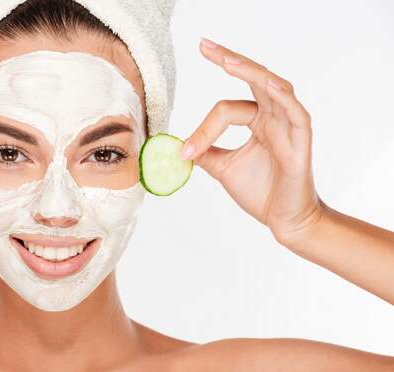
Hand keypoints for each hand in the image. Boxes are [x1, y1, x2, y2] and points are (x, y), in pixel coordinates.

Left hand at [181, 38, 323, 243]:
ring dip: (250, 71)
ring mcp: (289, 126)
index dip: (203, 128)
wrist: (283, 220)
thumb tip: (177, 143)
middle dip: (229, 60)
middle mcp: (273, 117)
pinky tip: (267, 84)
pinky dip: (283, 96)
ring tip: (227, 60)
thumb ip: (204, 151)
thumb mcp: (222, 167)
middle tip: (204, 45)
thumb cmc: (260, 191)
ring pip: (273, 87)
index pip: (226, 109)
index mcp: (257, 121)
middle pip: (253, 78)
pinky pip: (296, 112)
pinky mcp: (301, 140)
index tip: (185, 152)